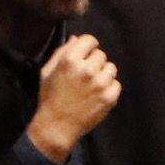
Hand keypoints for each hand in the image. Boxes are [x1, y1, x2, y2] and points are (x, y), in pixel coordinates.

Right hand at [25, 35, 120, 160]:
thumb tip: (76, 38)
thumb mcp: (47, 71)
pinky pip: (116, 84)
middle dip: (94, 62)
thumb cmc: (50, 98)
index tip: (86, 55)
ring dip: (103, 74)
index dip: (88, 47)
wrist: (57, 126)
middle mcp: (86, 69)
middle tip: (86, 74)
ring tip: (92, 85)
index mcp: (70, 60)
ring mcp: (100, 83)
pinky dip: (109, 88)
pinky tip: (97, 95)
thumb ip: (61, 52)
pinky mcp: (109, 97)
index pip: (90, 40)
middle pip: (101, 54)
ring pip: (111, 68)